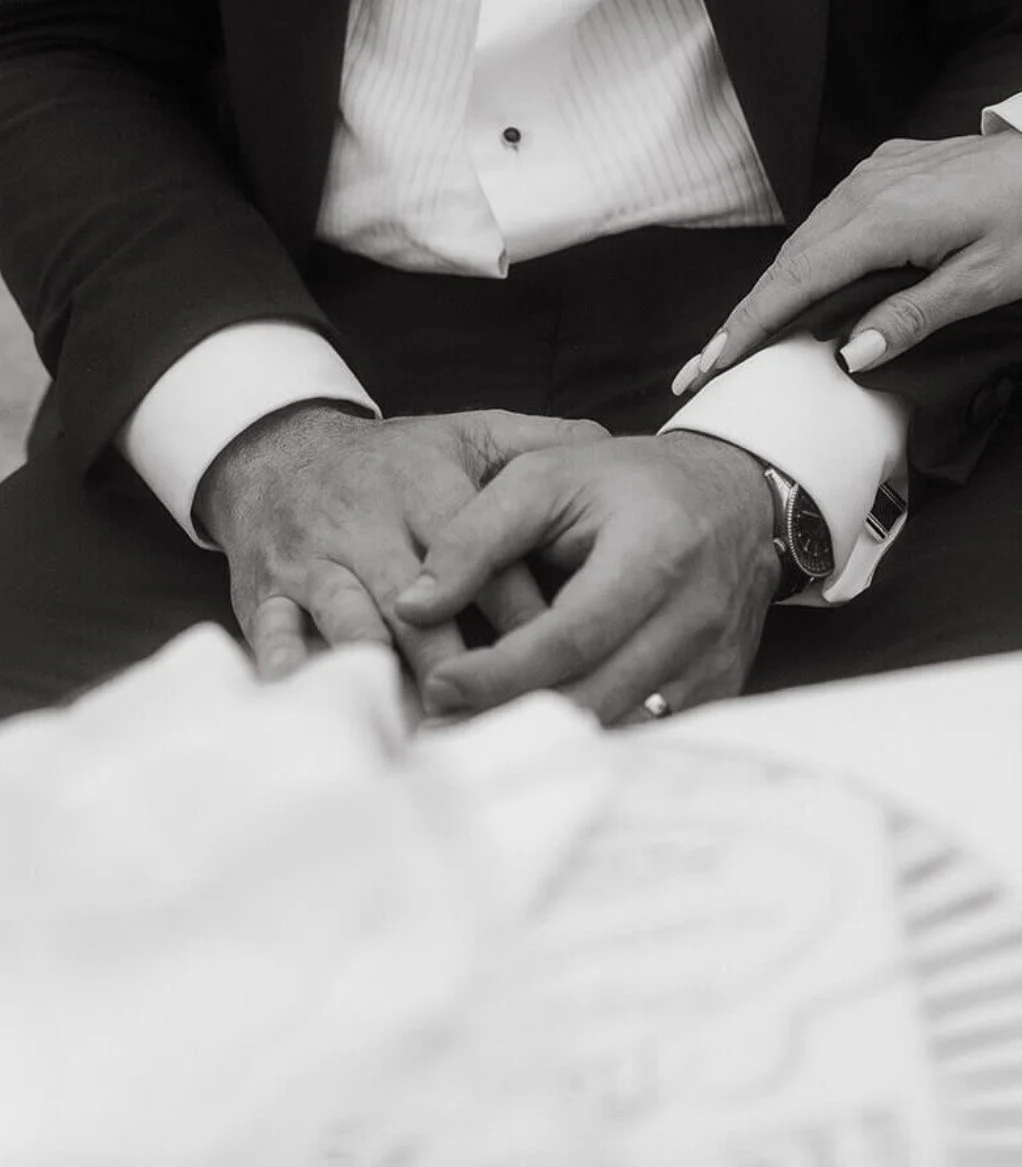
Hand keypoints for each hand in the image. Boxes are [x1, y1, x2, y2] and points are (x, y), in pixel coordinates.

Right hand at [197, 403, 608, 693]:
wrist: (280, 455)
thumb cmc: (397, 460)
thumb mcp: (466, 432)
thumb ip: (537, 439)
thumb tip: (611, 443)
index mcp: (424, 483)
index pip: (481, 552)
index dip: (520, 610)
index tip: (559, 659)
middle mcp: (368, 521)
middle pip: (420, 601)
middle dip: (460, 661)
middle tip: (503, 718)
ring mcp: (314, 559)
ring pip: (354, 624)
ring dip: (390, 678)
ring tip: (432, 733)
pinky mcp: (266, 592)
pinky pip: (274, 635)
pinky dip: (294, 672)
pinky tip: (329, 708)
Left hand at [395, 430, 779, 724]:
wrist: (732, 496)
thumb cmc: (628, 482)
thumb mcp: (548, 477)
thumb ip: (476, 535)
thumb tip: (412, 606)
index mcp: (656, 552)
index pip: (572, 635)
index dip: (500, 670)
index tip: (438, 684)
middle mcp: (694, 615)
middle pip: (594, 694)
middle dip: (509, 716)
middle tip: (439, 724)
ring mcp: (713, 659)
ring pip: (618, 725)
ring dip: (543, 736)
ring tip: (472, 731)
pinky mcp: (717, 688)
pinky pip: (646, 733)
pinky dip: (587, 735)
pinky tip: (536, 727)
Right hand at [675, 129, 1021, 388]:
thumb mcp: (983, 282)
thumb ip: (912, 316)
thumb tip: (850, 356)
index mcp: (884, 220)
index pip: (797, 283)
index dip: (749, 328)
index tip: (710, 367)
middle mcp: (864, 191)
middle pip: (787, 264)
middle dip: (743, 319)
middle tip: (702, 370)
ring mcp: (871, 176)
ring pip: (804, 242)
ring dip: (770, 292)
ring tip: (737, 341)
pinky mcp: (883, 171)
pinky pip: (828, 223)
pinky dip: (803, 263)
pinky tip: (793, 293)